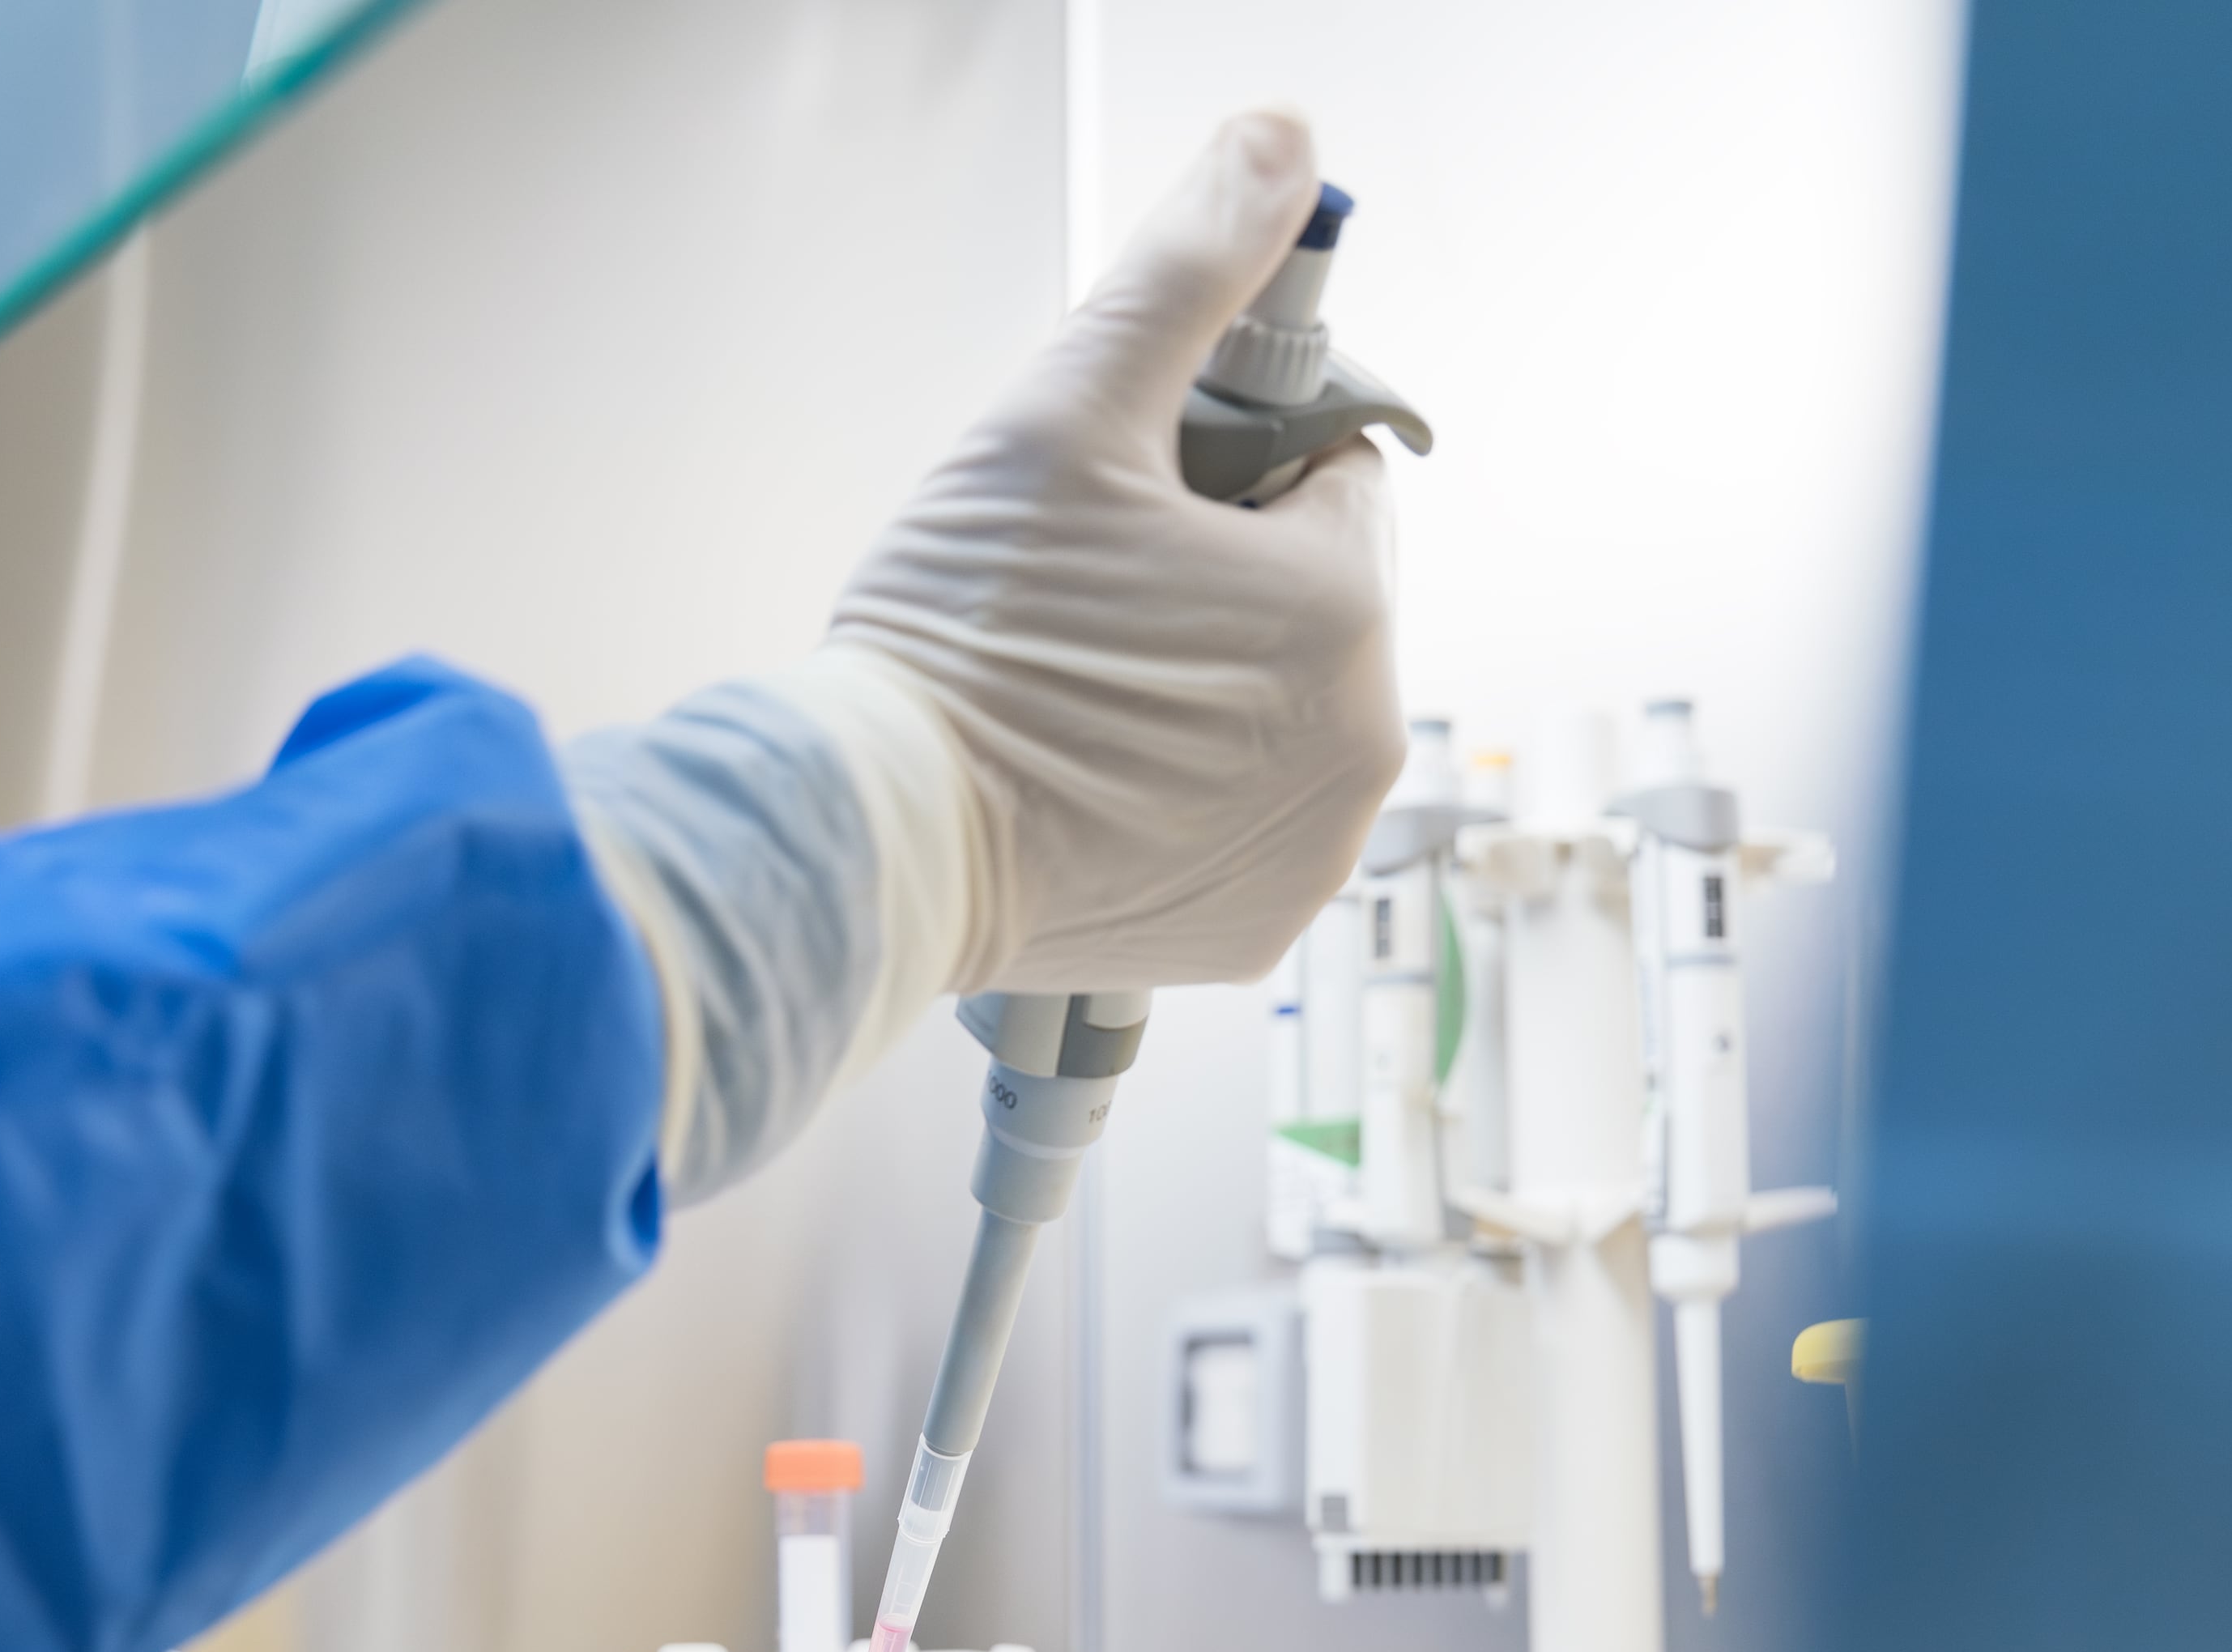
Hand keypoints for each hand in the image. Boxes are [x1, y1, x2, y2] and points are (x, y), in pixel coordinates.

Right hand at [554, 111, 1403, 1201]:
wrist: (871, 843)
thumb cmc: (960, 640)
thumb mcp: (1070, 407)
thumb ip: (1191, 267)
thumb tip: (1280, 145)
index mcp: (1343, 605)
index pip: (1325, 470)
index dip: (1227, 464)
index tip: (1137, 497)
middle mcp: (1361, 741)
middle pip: (1307, 596)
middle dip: (1218, 578)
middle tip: (1087, 598)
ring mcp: (1314, 849)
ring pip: (1278, 711)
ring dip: (1208, 687)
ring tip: (1082, 690)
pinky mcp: (1258, 926)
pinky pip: (1248, 821)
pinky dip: (1188, 797)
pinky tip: (1095, 779)